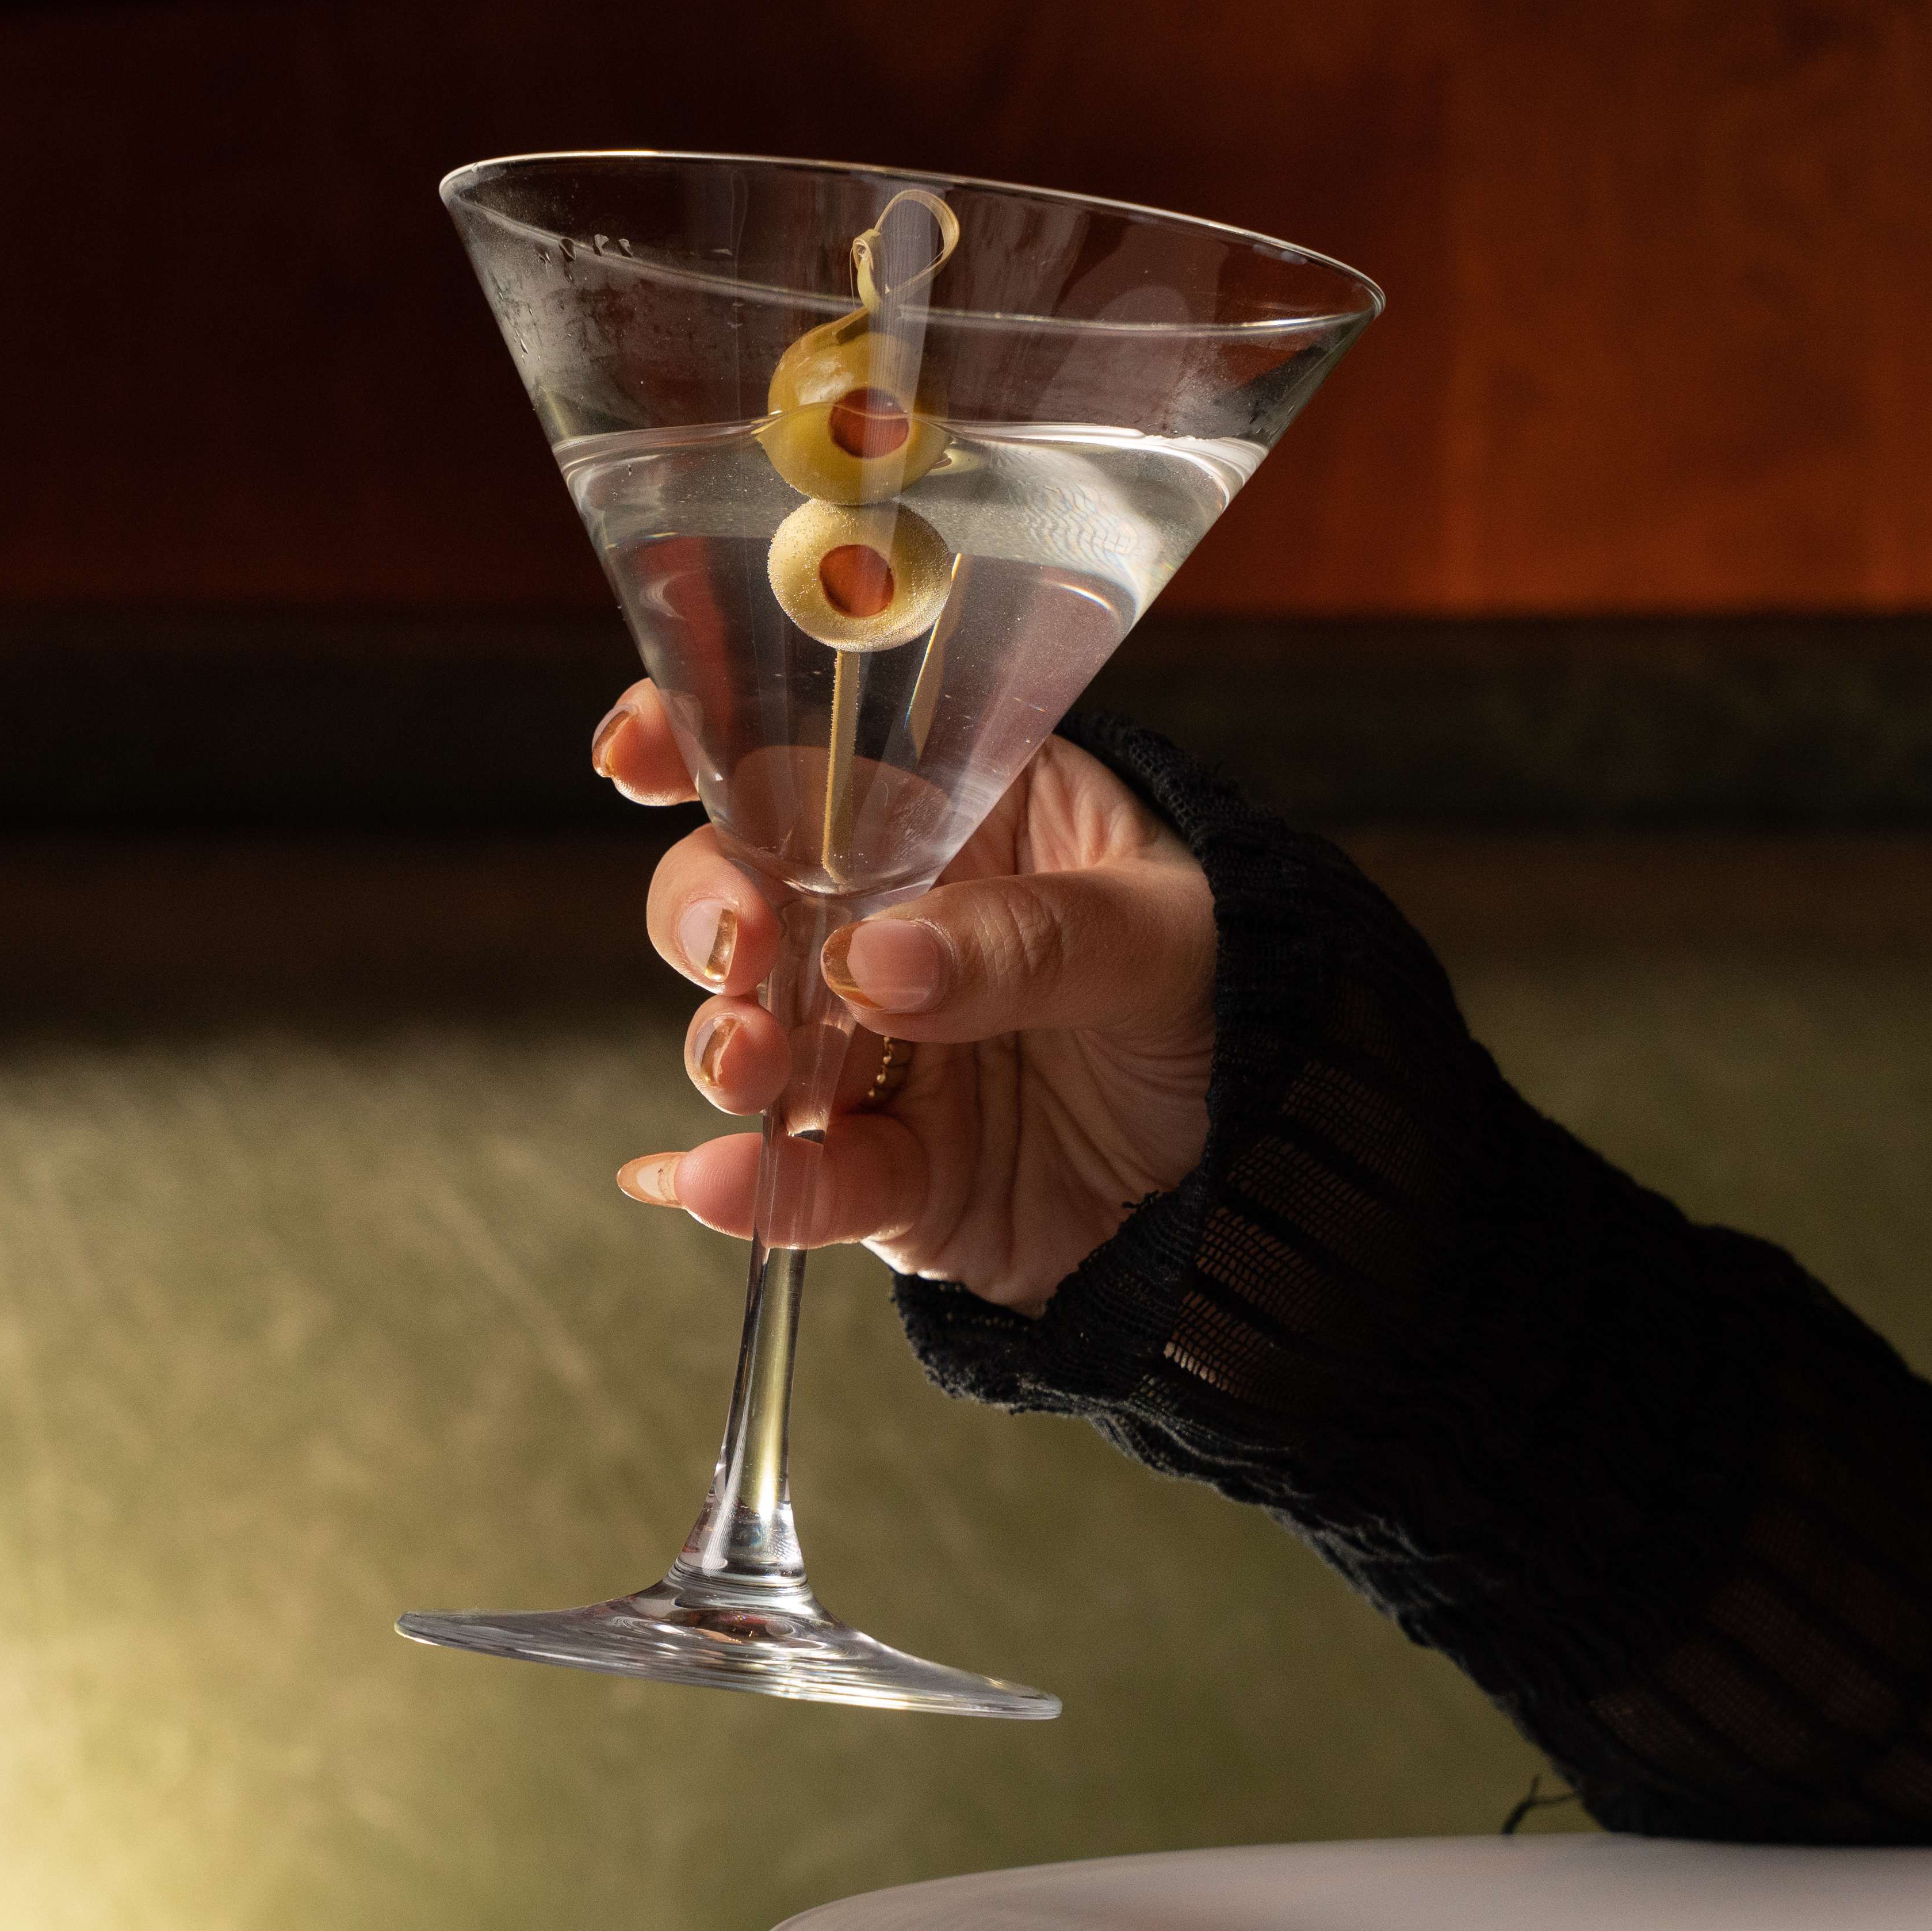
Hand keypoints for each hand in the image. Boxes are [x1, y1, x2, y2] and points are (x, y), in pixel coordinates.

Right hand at [591, 683, 1217, 1313]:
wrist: (1295, 1190)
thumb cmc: (1253, 1006)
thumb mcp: (1171, 939)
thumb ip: (1032, 938)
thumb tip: (879, 960)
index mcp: (967, 812)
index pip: (814, 749)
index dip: (704, 740)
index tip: (636, 758)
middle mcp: (898, 922)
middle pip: (747, 891)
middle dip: (707, 909)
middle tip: (737, 944)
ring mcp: (881, 1052)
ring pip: (752, 1033)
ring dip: (724, 1044)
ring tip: (747, 1064)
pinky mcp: (892, 1173)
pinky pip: (806, 1176)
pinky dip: (757, 1186)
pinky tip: (716, 1185)